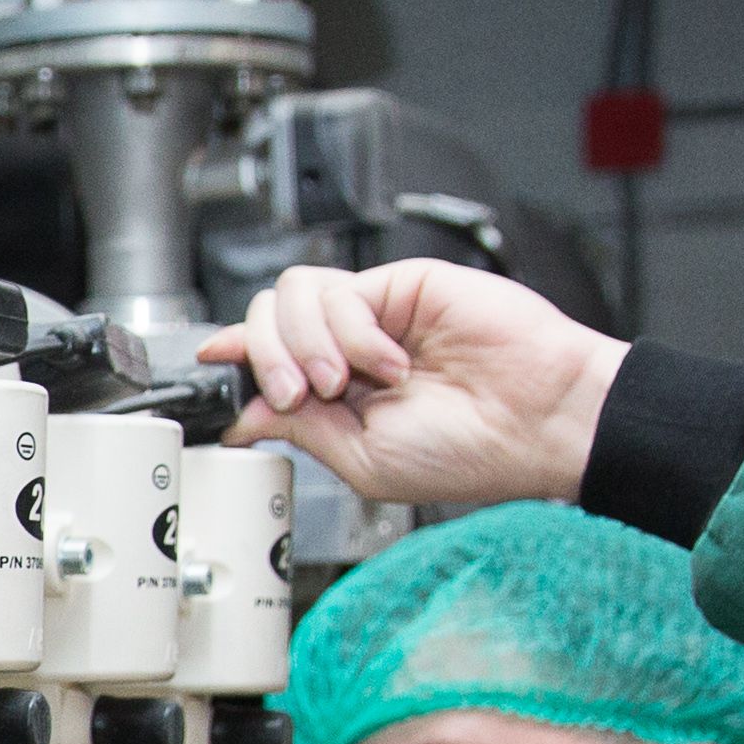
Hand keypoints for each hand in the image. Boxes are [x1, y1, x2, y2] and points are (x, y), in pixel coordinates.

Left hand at [196, 261, 625, 507]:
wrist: (536, 423)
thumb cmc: (469, 452)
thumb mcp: (363, 459)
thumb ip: (301, 430)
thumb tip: (243, 418)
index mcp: (338, 396)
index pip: (265, 360)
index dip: (233, 357)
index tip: (207, 364)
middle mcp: (348, 350)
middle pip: (266, 318)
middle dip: (266, 357)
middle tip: (303, 395)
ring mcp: (374, 314)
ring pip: (291, 295)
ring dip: (306, 344)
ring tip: (345, 382)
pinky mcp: (401, 284)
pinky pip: (340, 291)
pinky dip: (352, 332)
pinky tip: (389, 363)